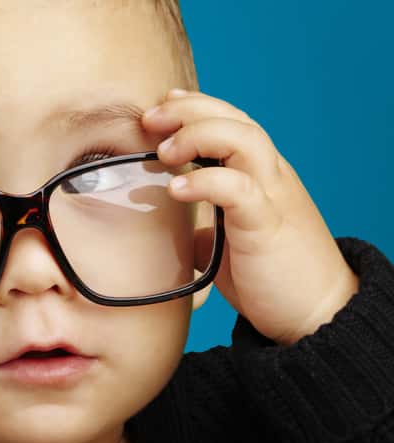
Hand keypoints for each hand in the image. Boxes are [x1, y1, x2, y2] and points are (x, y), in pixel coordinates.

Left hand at [142, 88, 359, 345]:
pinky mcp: (268, 225)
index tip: (161, 106)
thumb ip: (211, 230)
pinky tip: (177, 188)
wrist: (315, 314)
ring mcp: (273, 197)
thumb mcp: (233, 247)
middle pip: (235, 120)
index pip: (232, 122)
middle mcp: (270, 177)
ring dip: (197, 136)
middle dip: (189, 111)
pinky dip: (205, 181)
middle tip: (150, 119)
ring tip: (164, 151)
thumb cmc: (274, 279)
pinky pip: (239, 188)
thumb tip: (183, 232)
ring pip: (243, 139)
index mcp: (261, 176)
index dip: (197, 107)